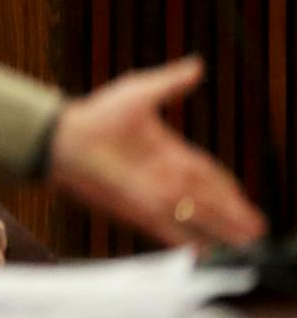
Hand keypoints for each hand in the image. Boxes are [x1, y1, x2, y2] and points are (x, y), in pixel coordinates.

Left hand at [49, 55, 265, 247]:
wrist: (60, 137)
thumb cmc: (94, 113)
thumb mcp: (138, 92)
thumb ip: (170, 82)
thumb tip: (197, 64)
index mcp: (169, 152)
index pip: (207, 172)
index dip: (227, 186)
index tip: (245, 198)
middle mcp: (165, 177)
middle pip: (209, 200)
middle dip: (234, 214)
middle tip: (258, 230)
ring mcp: (153, 195)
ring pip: (197, 217)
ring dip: (222, 231)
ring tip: (247, 244)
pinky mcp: (138, 210)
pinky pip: (170, 231)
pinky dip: (188, 241)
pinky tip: (207, 252)